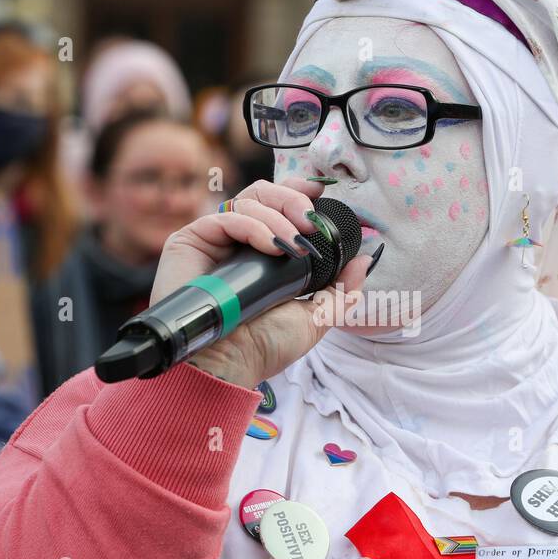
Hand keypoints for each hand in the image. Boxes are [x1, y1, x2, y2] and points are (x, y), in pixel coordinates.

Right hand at [150, 177, 373, 389]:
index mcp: (264, 254)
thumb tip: (366, 257)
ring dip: (279, 216)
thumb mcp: (316, 317)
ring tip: (296, 245)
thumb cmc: (264, 346)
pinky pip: (227, 217)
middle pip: (265, 194)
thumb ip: (342, 288)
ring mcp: (214, 240)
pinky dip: (254, 226)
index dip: (299, 193)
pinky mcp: (191, 241)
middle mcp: (239, 242)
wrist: (227, 365)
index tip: (321, 194)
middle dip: (293, 200)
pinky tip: (273, 248)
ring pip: (248, 200)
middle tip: (311, 222)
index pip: (279, 206)